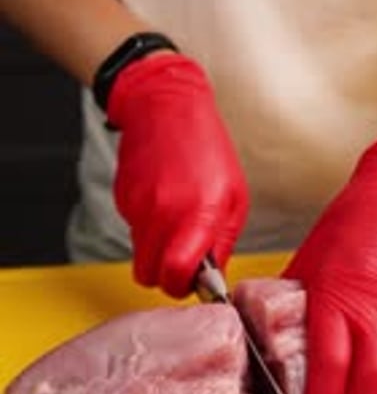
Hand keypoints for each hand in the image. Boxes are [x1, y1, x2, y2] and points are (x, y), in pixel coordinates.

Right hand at [107, 53, 248, 297]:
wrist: (166, 107)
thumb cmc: (207, 148)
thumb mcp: (235, 196)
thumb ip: (222, 241)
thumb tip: (213, 275)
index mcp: (200, 213)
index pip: (177, 273)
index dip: (182, 286)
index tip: (190, 282)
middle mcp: (166, 213)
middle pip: (150, 275)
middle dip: (164, 276)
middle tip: (180, 261)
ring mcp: (140, 207)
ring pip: (140, 255)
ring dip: (156, 250)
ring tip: (174, 220)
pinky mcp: (124, 199)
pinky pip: (133, 230)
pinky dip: (146, 225)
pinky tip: (160, 199)